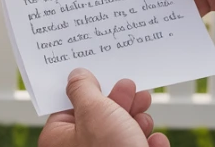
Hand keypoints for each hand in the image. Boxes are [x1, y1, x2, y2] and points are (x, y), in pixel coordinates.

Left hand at [39, 68, 167, 146]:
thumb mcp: (94, 111)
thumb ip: (84, 89)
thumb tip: (77, 75)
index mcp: (59, 141)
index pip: (69, 107)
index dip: (89, 89)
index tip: (105, 74)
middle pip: (99, 119)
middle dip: (120, 103)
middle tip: (134, 88)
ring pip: (122, 136)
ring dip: (138, 122)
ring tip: (146, 115)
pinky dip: (149, 145)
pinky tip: (155, 141)